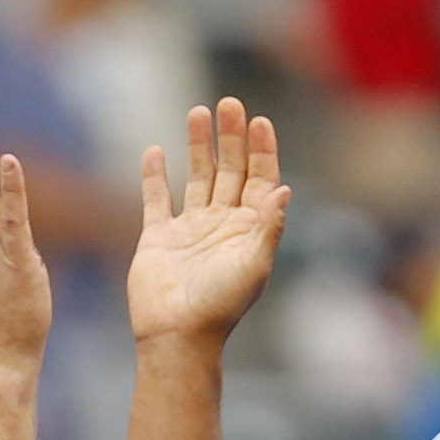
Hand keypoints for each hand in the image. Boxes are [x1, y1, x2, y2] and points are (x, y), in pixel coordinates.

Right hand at [129, 96, 287, 350]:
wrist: (176, 335)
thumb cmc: (219, 306)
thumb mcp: (253, 266)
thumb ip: (269, 226)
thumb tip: (285, 188)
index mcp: (249, 230)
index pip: (260, 180)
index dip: (262, 150)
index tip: (259, 120)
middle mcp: (222, 225)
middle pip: (230, 170)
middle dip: (231, 137)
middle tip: (228, 104)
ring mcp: (190, 229)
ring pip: (197, 177)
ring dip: (198, 146)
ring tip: (196, 112)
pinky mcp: (158, 237)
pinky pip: (157, 199)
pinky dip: (155, 176)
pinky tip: (156, 152)